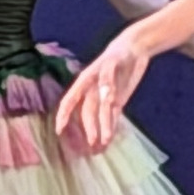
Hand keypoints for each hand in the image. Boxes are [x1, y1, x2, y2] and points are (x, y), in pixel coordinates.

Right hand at [57, 38, 152, 153]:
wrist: (134, 50)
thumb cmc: (119, 54)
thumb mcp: (112, 62)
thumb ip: (108, 79)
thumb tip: (105, 97)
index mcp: (85, 82)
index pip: (70, 101)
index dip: (63, 115)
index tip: (59, 129)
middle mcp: (93, 92)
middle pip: (88, 113)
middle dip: (89, 127)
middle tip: (93, 141)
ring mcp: (106, 97)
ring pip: (101, 117)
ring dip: (102, 129)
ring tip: (103, 143)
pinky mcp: (118, 100)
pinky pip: (113, 116)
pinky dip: (112, 125)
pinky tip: (110, 137)